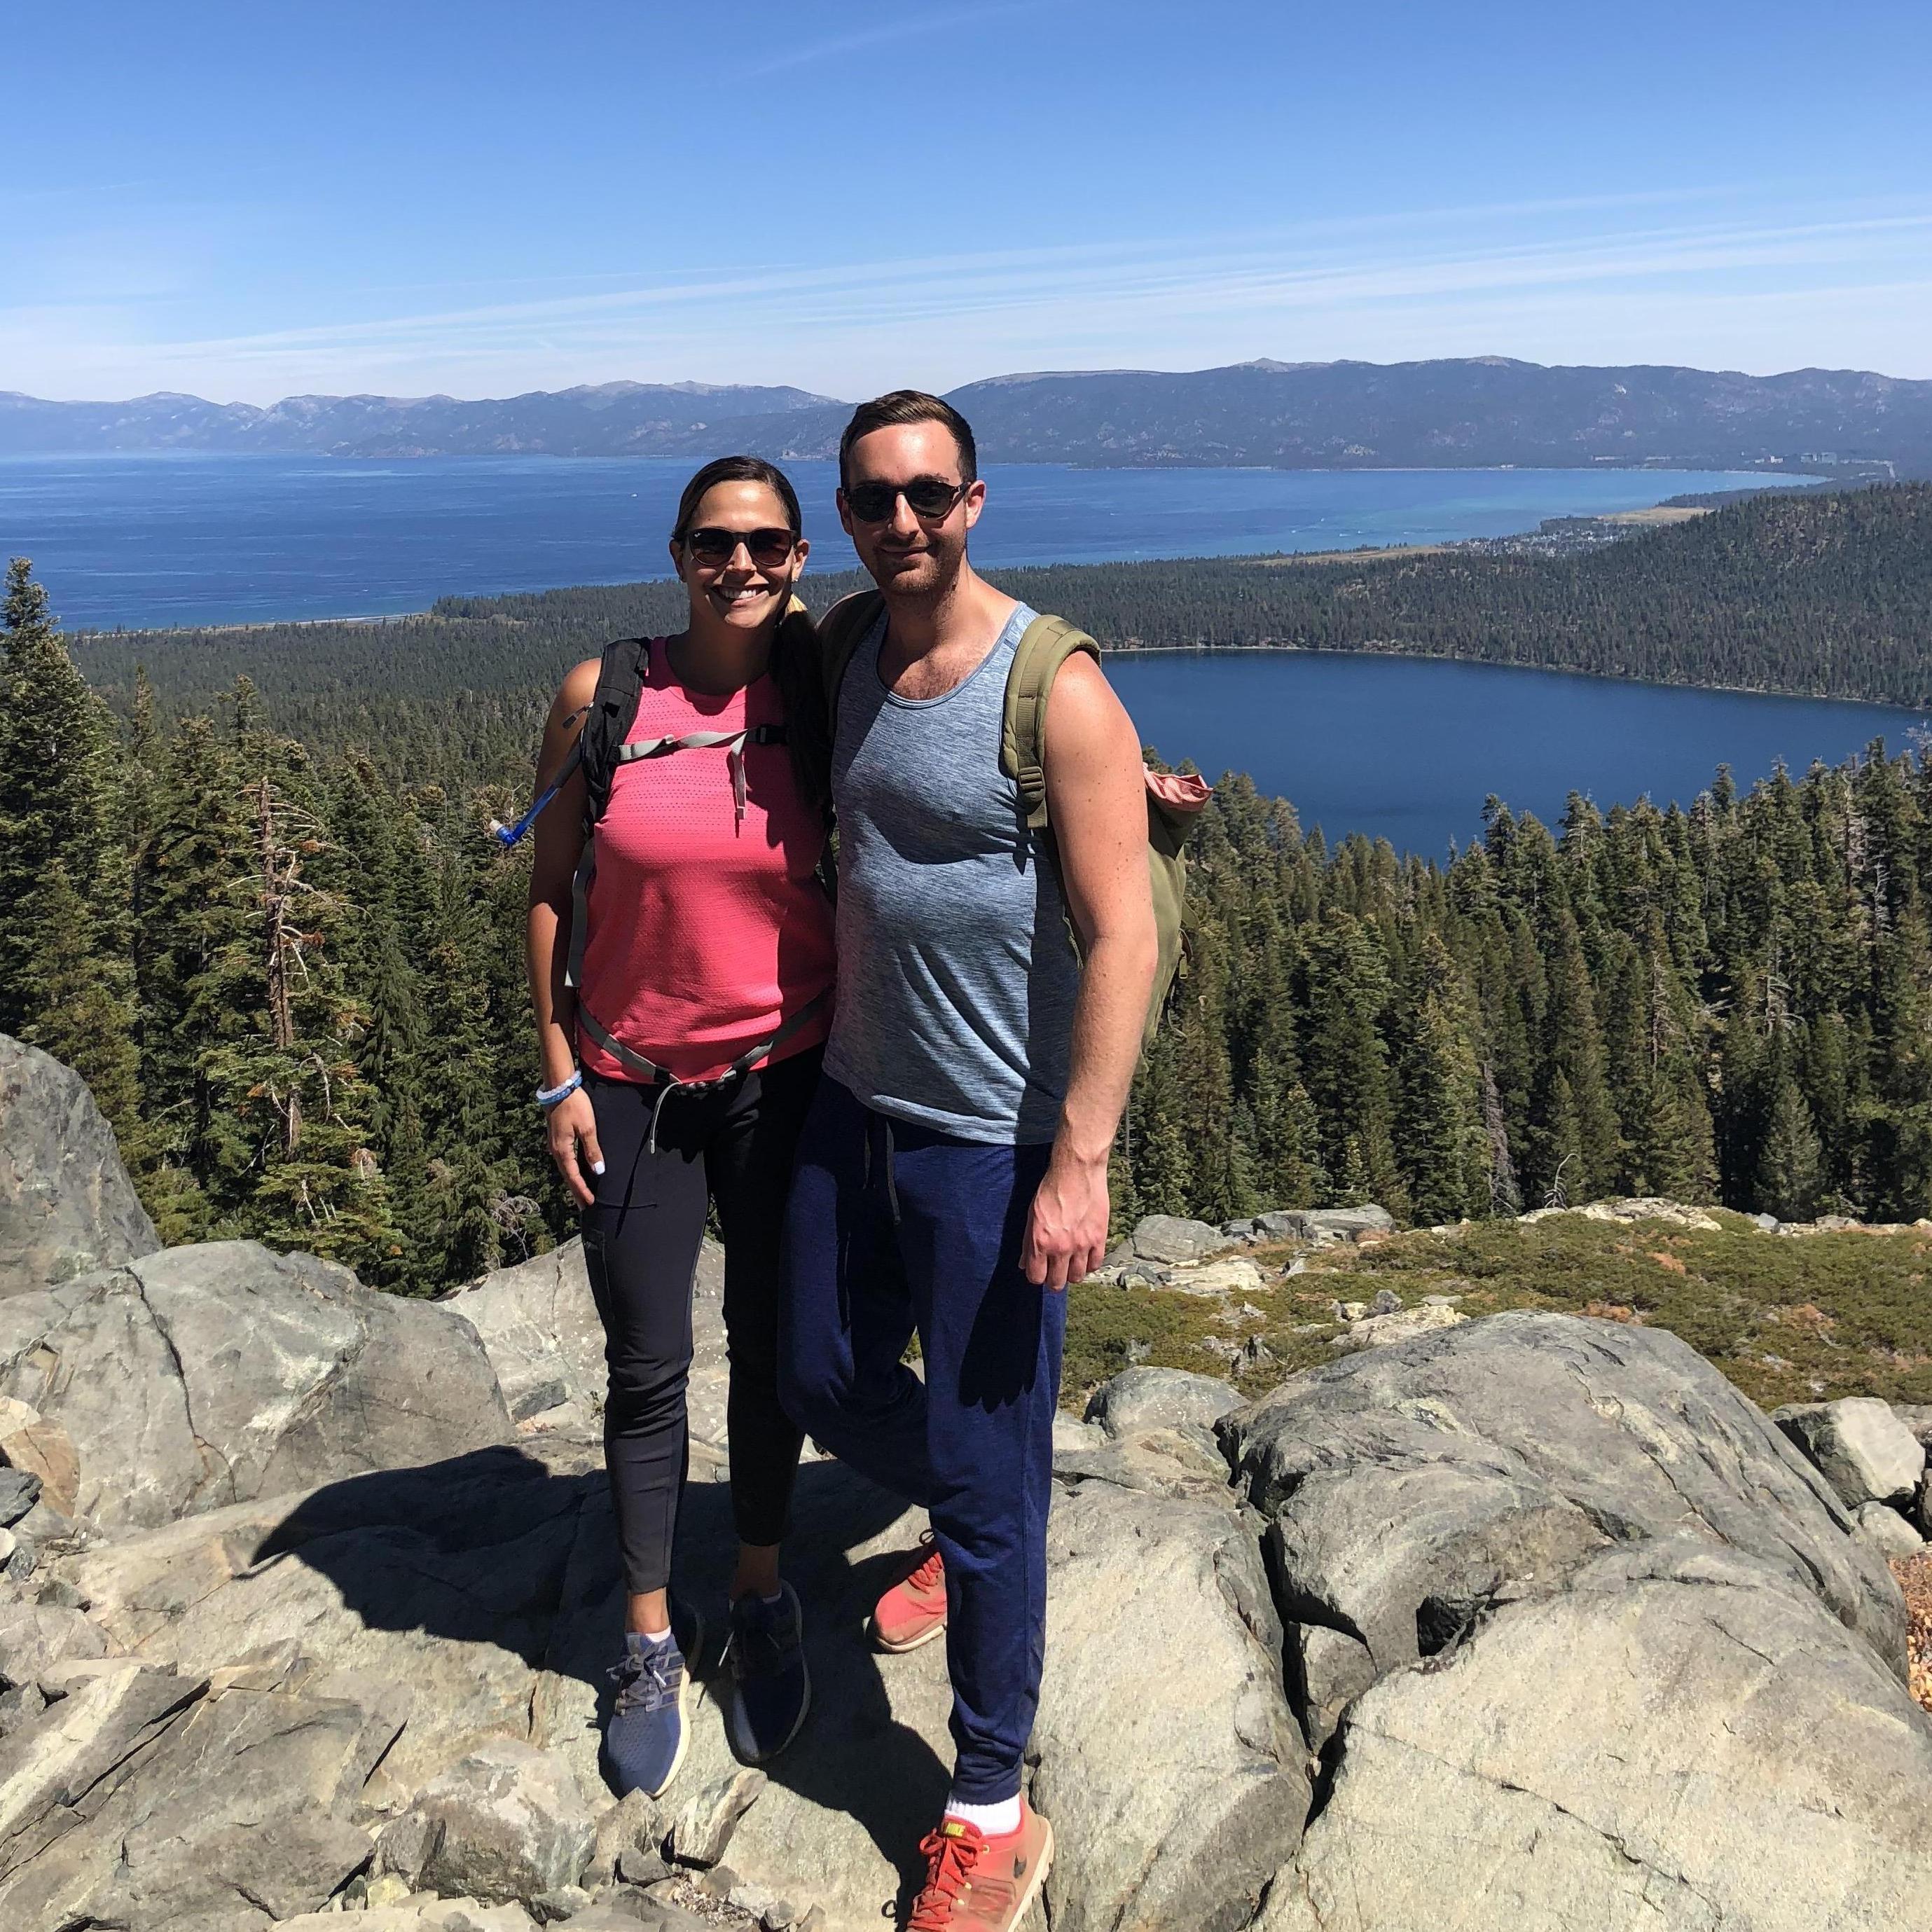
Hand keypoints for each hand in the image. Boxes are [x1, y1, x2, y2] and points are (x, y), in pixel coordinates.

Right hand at [547, 1087, 603, 1207]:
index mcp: (562, 1150)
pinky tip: (577, 1171)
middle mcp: (555, 1150)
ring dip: (574, 1181)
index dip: (582, 1190)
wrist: (559, 1087)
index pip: (573, 1177)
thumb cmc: (574, 1106)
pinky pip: (565, 1159)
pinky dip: (571, 1169)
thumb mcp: (587, 1128)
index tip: (590, 1203)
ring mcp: (555, 1144)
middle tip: (585, 1205)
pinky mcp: (557, 1137)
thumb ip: (592, 1150)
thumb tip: (598, 1171)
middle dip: (576, 1190)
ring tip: (581, 1192)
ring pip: (565, 1168)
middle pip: (567, 1175)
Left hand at [1021, 1149, 1109, 1291]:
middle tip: (1055, 1272)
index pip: (1036, 1277)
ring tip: (1070, 1264)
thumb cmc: (1050, 1190)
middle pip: (1057, 1283)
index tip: (1039, 1271)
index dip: (1036, 1276)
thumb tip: (1022, 1263)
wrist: (1076, 1172)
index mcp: (1040, 1242)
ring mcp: (1081, 1245)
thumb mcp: (1031, 1215)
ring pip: (1077, 1277)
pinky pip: (1095, 1265)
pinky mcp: (1099, 1238)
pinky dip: (1089, 1264)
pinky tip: (1085, 1256)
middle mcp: (1060, 1248)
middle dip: (1054, 1280)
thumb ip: (1027, 1242)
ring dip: (1072, 1274)